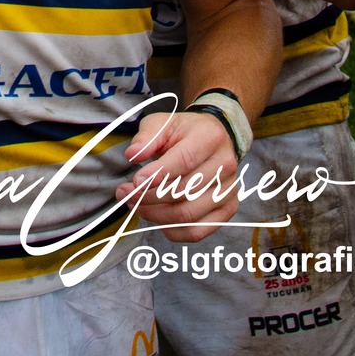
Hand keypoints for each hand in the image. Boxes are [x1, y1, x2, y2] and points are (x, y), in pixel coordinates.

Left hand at [117, 108, 240, 240]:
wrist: (215, 140)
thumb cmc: (185, 132)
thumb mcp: (163, 123)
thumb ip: (148, 136)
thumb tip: (132, 154)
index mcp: (211, 138)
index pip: (184, 161)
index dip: (157, 175)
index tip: (134, 182)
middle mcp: (225, 165)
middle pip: (182, 192)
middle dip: (147, 197)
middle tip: (125, 193)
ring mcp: (228, 190)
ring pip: (187, 215)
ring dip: (155, 215)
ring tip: (136, 204)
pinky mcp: (227, 209)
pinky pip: (196, 232)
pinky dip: (171, 230)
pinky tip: (156, 218)